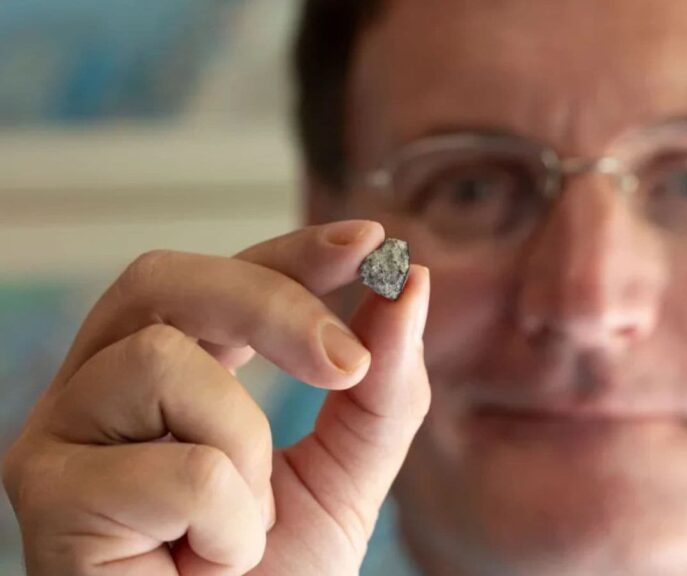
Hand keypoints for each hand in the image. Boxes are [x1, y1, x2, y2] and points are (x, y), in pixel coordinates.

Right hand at [2, 220, 430, 574]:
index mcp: (165, 372)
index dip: (289, 251)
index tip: (369, 241)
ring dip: (244, 450)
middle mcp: (97, 388)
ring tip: (239, 525)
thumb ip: (382, 384)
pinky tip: (199, 561)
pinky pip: (179, 467)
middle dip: (273, 305)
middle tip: (347, 364)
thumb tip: (413, 282)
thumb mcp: (349, 471)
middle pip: (166, 281)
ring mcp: (61, 435)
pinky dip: (226, 523)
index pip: (217, 278)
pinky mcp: (48, 495)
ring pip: (166, 362)